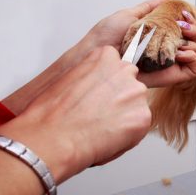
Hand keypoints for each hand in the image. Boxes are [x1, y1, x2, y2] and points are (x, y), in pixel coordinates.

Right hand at [0, 46, 151, 181]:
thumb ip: (92, 77)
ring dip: (124, 117)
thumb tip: (100, 88)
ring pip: (136, 107)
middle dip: (119, 100)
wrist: (53, 137)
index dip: (108, 86)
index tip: (99, 96)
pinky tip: (107, 138)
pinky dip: (127, 136)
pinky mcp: (142, 117)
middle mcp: (125, 71)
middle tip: (100, 115)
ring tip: (101, 128)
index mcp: (106, 56)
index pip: (118, 68)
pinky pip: (139, 127)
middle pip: (131, 86)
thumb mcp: (70, 77)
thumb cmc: (52, 113)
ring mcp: (136, 94)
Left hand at [79, 0, 195, 87]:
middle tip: (183, 25)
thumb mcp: (131, 14)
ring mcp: (169, 65)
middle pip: (194, 41)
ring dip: (194, 42)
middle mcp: (166, 51)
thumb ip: (151, 6)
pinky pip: (192, 70)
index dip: (190, 22)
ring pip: (195, 53)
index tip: (185, 14)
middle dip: (195, 30)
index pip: (183, 31)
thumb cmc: (107, 36)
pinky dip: (192, 57)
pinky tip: (179, 52)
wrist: (99, 53)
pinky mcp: (171, 76)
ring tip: (180, 38)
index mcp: (159, 38)